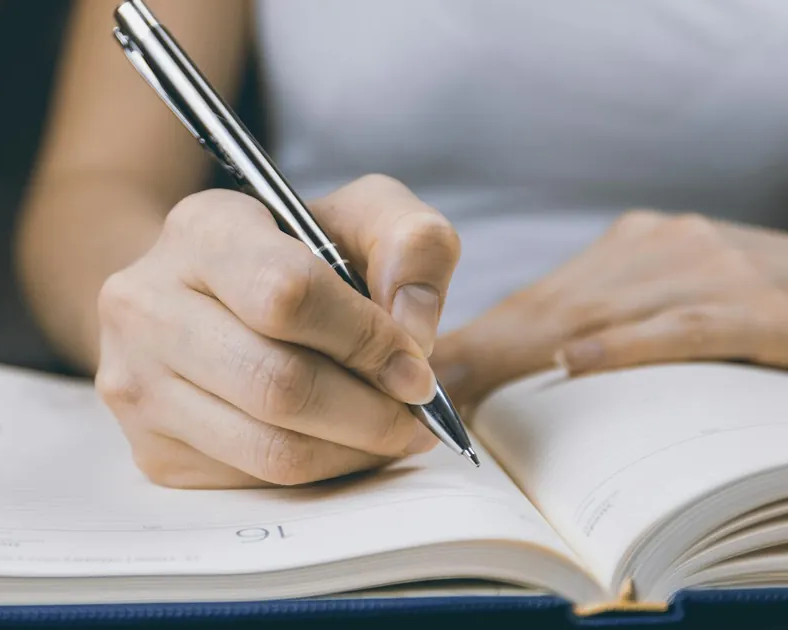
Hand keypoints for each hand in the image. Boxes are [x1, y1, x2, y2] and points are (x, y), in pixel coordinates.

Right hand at [95, 175, 461, 487]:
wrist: (202, 300)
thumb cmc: (293, 258)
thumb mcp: (360, 219)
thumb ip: (412, 245)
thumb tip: (413, 330)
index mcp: (202, 229)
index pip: (286, 294)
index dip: (366, 340)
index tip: (415, 367)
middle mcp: (146, 305)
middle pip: (278, 384)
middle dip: (370, 411)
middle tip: (414, 415)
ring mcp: (138, 384)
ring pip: (270, 448)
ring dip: (352, 452)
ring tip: (387, 432)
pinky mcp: (151, 451)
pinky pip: (254, 483)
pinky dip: (318, 472)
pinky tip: (337, 442)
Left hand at [432, 210, 787, 412]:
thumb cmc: (755, 305)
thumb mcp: (675, 296)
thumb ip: (613, 318)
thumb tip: (535, 372)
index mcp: (634, 250)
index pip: (539, 298)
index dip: (477, 337)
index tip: (421, 374)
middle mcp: (661, 249)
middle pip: (552, 306)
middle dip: (480, 351)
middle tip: (417, 391)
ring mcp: (710, 270)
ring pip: (600, 314)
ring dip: (523, 355)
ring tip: (460, 389)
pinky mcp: (761, 306)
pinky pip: (683, 326)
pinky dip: (627, 345)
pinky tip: (576, 361)